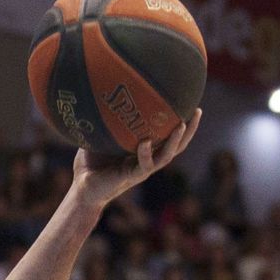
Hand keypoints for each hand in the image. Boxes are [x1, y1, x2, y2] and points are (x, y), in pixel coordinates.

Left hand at [73, 111, 200, 210]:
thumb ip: (104, 119)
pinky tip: (146, 142)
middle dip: (190, 129)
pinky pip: (143, 165)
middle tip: (198, 111)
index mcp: (144, 150)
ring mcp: (141, 169)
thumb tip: (102, 91)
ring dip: (175, 141)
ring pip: (166, 156)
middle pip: (177, 145)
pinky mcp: (130, 177)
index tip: (190, 103)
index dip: (181, 122)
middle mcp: (148, 159)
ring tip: (182, 124)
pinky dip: (145, 153)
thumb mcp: (99, 135)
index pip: (168, 135)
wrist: (82, 188)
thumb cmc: (91, 161)